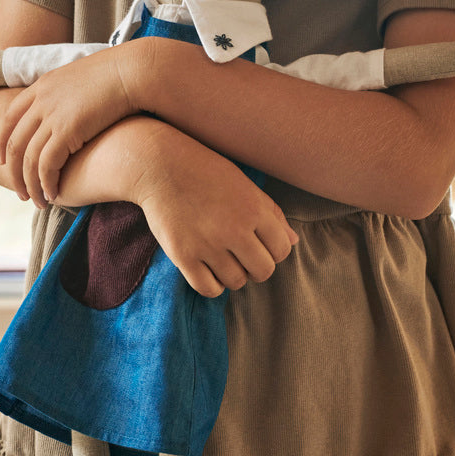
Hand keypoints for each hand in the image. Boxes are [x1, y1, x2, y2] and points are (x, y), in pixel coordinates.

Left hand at [0, 41, 146, 207]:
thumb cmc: (120, 76)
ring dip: (31, 184)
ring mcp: (51, 115)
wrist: (132, 72)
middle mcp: (41, 101)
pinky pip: (47, 164)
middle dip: (14, 173)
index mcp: (43, 86)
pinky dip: (47, 182)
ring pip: (28, 159)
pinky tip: (53, 194)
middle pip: (14, 143)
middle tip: (21, 193)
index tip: (1, 161)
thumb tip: (77, 108)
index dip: (2, 142)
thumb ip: (71, 95)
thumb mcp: (85, 80)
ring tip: (39, 202)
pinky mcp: (66, 130)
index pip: (9, 117)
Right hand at [132, 122, 298, 297]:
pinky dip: (212, 285)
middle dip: (256, 267)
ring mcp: (208, 244)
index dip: (273, 251)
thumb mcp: (245, 186)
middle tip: (242, 255)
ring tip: (223, 259)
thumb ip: (272, 213)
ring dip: (233, 275)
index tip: (259, 245)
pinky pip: (208, 289)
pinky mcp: (183, 256)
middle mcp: (234, 229)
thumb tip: (294, 241)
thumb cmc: (206, 172)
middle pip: (263, 271)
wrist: (161, 167)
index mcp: (254, 209)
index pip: (282, 250)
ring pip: (236, 282)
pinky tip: (208, 270)